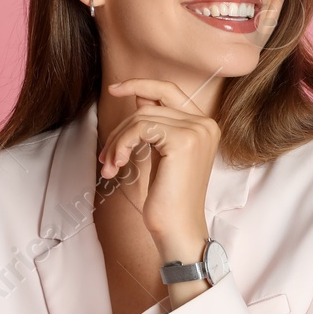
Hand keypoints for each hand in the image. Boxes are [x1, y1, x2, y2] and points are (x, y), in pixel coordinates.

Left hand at [97, 78, 220, 261]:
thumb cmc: (169, 199)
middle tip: (107, 155)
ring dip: (117, 140)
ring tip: (110, 164)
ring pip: (141, 116)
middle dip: (121, 127)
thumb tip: (139, 96)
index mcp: (205, 126)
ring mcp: (197, 131)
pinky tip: (118, 165)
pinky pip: (140, 127)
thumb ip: (156, 125)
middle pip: (151, 104)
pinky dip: (122, 144)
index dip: (141, 84)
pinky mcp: (184, 141)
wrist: (179, 228)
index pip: (170, 91)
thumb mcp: (162, 154)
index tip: (114, 88)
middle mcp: (206, 124)